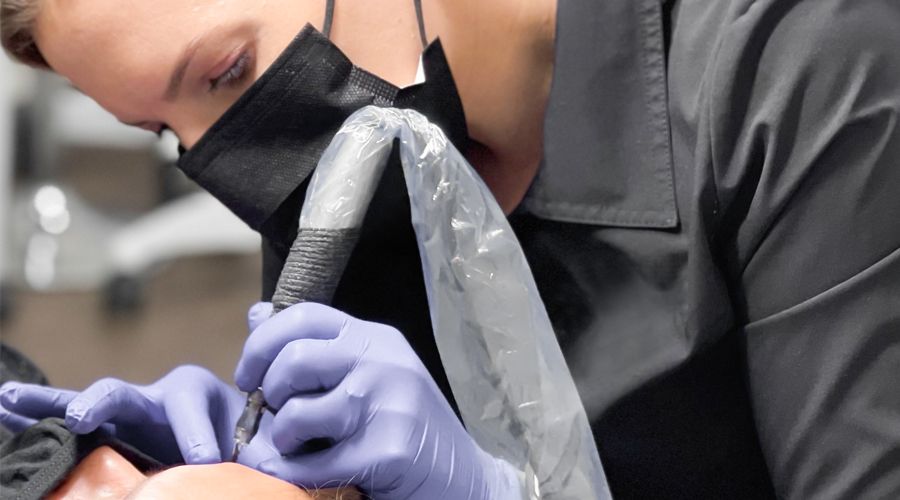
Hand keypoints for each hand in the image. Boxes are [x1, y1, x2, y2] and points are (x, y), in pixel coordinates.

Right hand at [0, 365, 246, 464]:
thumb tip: (259, 469)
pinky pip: (70, 422)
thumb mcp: (264, 439)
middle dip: (103, 403)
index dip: (194, 430)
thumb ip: (261, 450)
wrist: (243, 440)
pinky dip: (39, 416)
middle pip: (123, 393)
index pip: (186, 402)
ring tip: (9, 399)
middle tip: (83, 418)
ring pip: (84, 403)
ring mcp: (127, 415)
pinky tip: (7, 409)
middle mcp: (154, 398)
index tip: (207, 458)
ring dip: (48, 404)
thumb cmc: (251, 440)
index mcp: (195, 392)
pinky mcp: (108, 433)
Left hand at [234, 302, 520, 498]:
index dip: (262, 343)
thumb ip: (319, 348)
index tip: (248, 376)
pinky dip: (297, 474)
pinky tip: (312, 474)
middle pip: (295, 360)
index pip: (304, 316)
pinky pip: (315, 464)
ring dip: (282, 439)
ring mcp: (390, 404)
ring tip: (295, 448)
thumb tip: (258, 313)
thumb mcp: (369, 375)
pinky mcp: (390, 449)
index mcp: (376, 338)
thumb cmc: (406, 428)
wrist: (465, 478)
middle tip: (272, 416)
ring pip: (298, 415)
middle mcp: (384, 361)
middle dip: (268, 394)